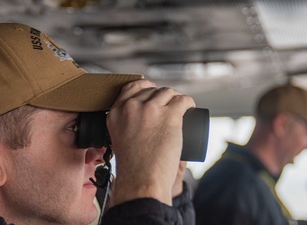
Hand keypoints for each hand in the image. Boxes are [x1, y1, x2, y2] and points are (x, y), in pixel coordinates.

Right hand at [107, 79, 194, 205]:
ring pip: (168, 92)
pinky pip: (183, 100)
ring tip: (181, 107)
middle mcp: (131, 107)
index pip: (132, 87)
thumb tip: (138, 117)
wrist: (142, 180)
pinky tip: (190, 107)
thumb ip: (124, 125)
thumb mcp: (118, 139)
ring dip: (176, 98)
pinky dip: (189, 102)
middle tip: (169, 106)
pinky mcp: (169, 115)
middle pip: (152, 90)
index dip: (145, 87)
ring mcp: (150, 109)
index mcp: (116, 112)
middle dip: (162, 95)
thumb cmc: (133, 167)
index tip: (153, 92)